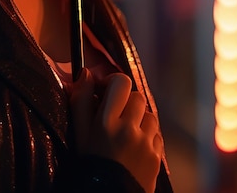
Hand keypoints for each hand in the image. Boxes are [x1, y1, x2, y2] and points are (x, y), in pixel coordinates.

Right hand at [70, 69, 162, 192]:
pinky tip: (134, 145)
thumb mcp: (78, 132)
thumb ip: (80, 99)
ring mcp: (146, 144)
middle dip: (126, 100)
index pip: (121, 82)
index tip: (104, 92)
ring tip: (126, 130)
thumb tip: (86, 73)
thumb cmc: (89, 163)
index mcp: (107, 121)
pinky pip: (157, 134)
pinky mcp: (157, 157)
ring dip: (139, 117)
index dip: (113, 82)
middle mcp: (129, 130)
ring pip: (149, 113)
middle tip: (114, 112)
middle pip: (137, 96)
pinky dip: (147, 134)